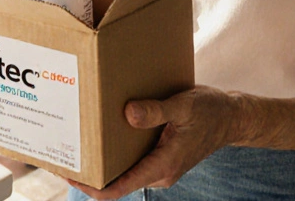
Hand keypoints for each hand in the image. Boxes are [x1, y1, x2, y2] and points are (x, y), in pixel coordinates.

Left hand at [69, 86, 237, 199]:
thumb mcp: (184, 105)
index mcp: (163, 166)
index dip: (91, 187)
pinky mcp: (158, 157)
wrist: (232, 118)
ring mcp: (158, 167)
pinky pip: (131, 161)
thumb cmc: (211, 111)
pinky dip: (113, 154)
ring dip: (101, 163)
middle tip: (63, 155)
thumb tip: (128, 114)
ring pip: (122, 173)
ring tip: (76, 145)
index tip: (69, 175)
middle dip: (90, 174)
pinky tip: (100, 135)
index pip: (119, 188)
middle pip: (116, 183)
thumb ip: (157, 110)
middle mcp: (158, 172)